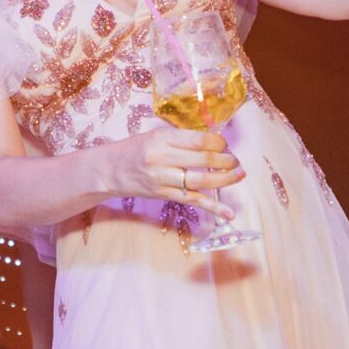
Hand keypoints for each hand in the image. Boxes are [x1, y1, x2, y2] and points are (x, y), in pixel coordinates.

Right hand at [105, 127, 243, 220]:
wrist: (109, 170)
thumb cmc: (133, 149)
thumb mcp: (155, 134)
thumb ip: (180, 138)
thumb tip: (212, 141)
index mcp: (162, 138)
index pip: (199, 140)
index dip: (219, 143)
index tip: (225, 145)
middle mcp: (162, 158)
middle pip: (203, 160)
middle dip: (226, 160)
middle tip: (235, 161)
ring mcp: (163, 179)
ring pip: (201, 181)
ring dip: (225, 179)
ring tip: (239, 175)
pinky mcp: (163, 195)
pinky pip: (192, 201)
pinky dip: (213, 208)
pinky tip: (228, 214)